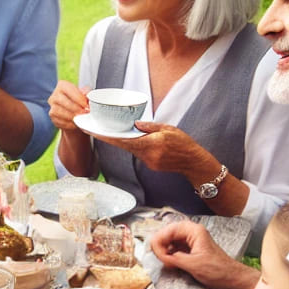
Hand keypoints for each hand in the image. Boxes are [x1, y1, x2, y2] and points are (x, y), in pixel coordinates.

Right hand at [49, 80, 90, 133]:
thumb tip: (87, 94)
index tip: (86, 105)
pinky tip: (76, 123)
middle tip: (85, 113)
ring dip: (71, 116)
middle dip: (75, 108)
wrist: (73, 111)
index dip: (78, 98)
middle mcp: (54, 96)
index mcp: (62, 86)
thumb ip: (86, 92)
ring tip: (81, 118)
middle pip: (63, 101)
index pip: (68, 90)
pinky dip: (68, 123)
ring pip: (59, 112)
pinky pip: (59, 121)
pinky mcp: (52, 117)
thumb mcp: (84, 94)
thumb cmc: (78, 100)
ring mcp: (52, 107)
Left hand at [97, 122, 213, 176]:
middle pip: (124, 145)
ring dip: (124, 141)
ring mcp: (148, 161)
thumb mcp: (168, 128)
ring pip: (131, 149)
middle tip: (96, 129)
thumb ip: (150, 126)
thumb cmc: (183, 143)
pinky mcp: (150, 165)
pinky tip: (136, 140)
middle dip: (111, 137)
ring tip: (117, 132)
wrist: (193, 162)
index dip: (108, 136)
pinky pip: (138, 153)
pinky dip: (135, 146)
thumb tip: (135, 123)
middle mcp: (147, 155)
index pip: (124, 140)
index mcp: (151, 144)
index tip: (95, 132)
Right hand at [147, 220, 245, 288]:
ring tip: (165, 262)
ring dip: (165, 251)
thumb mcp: (193, 265)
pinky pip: (175, 250)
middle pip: (168, 234)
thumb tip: (161, 255)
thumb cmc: (220, 271)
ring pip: (170, 242)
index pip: (168, 230)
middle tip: (159, 257)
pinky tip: (171, 263)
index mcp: (194, 231)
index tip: (158, 254)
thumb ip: (174, 258)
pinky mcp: (192, 251)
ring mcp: (192, 242)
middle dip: (161, 245)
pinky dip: (170, 256)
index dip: (160, 242)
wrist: (233, 279)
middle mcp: (192, 234)